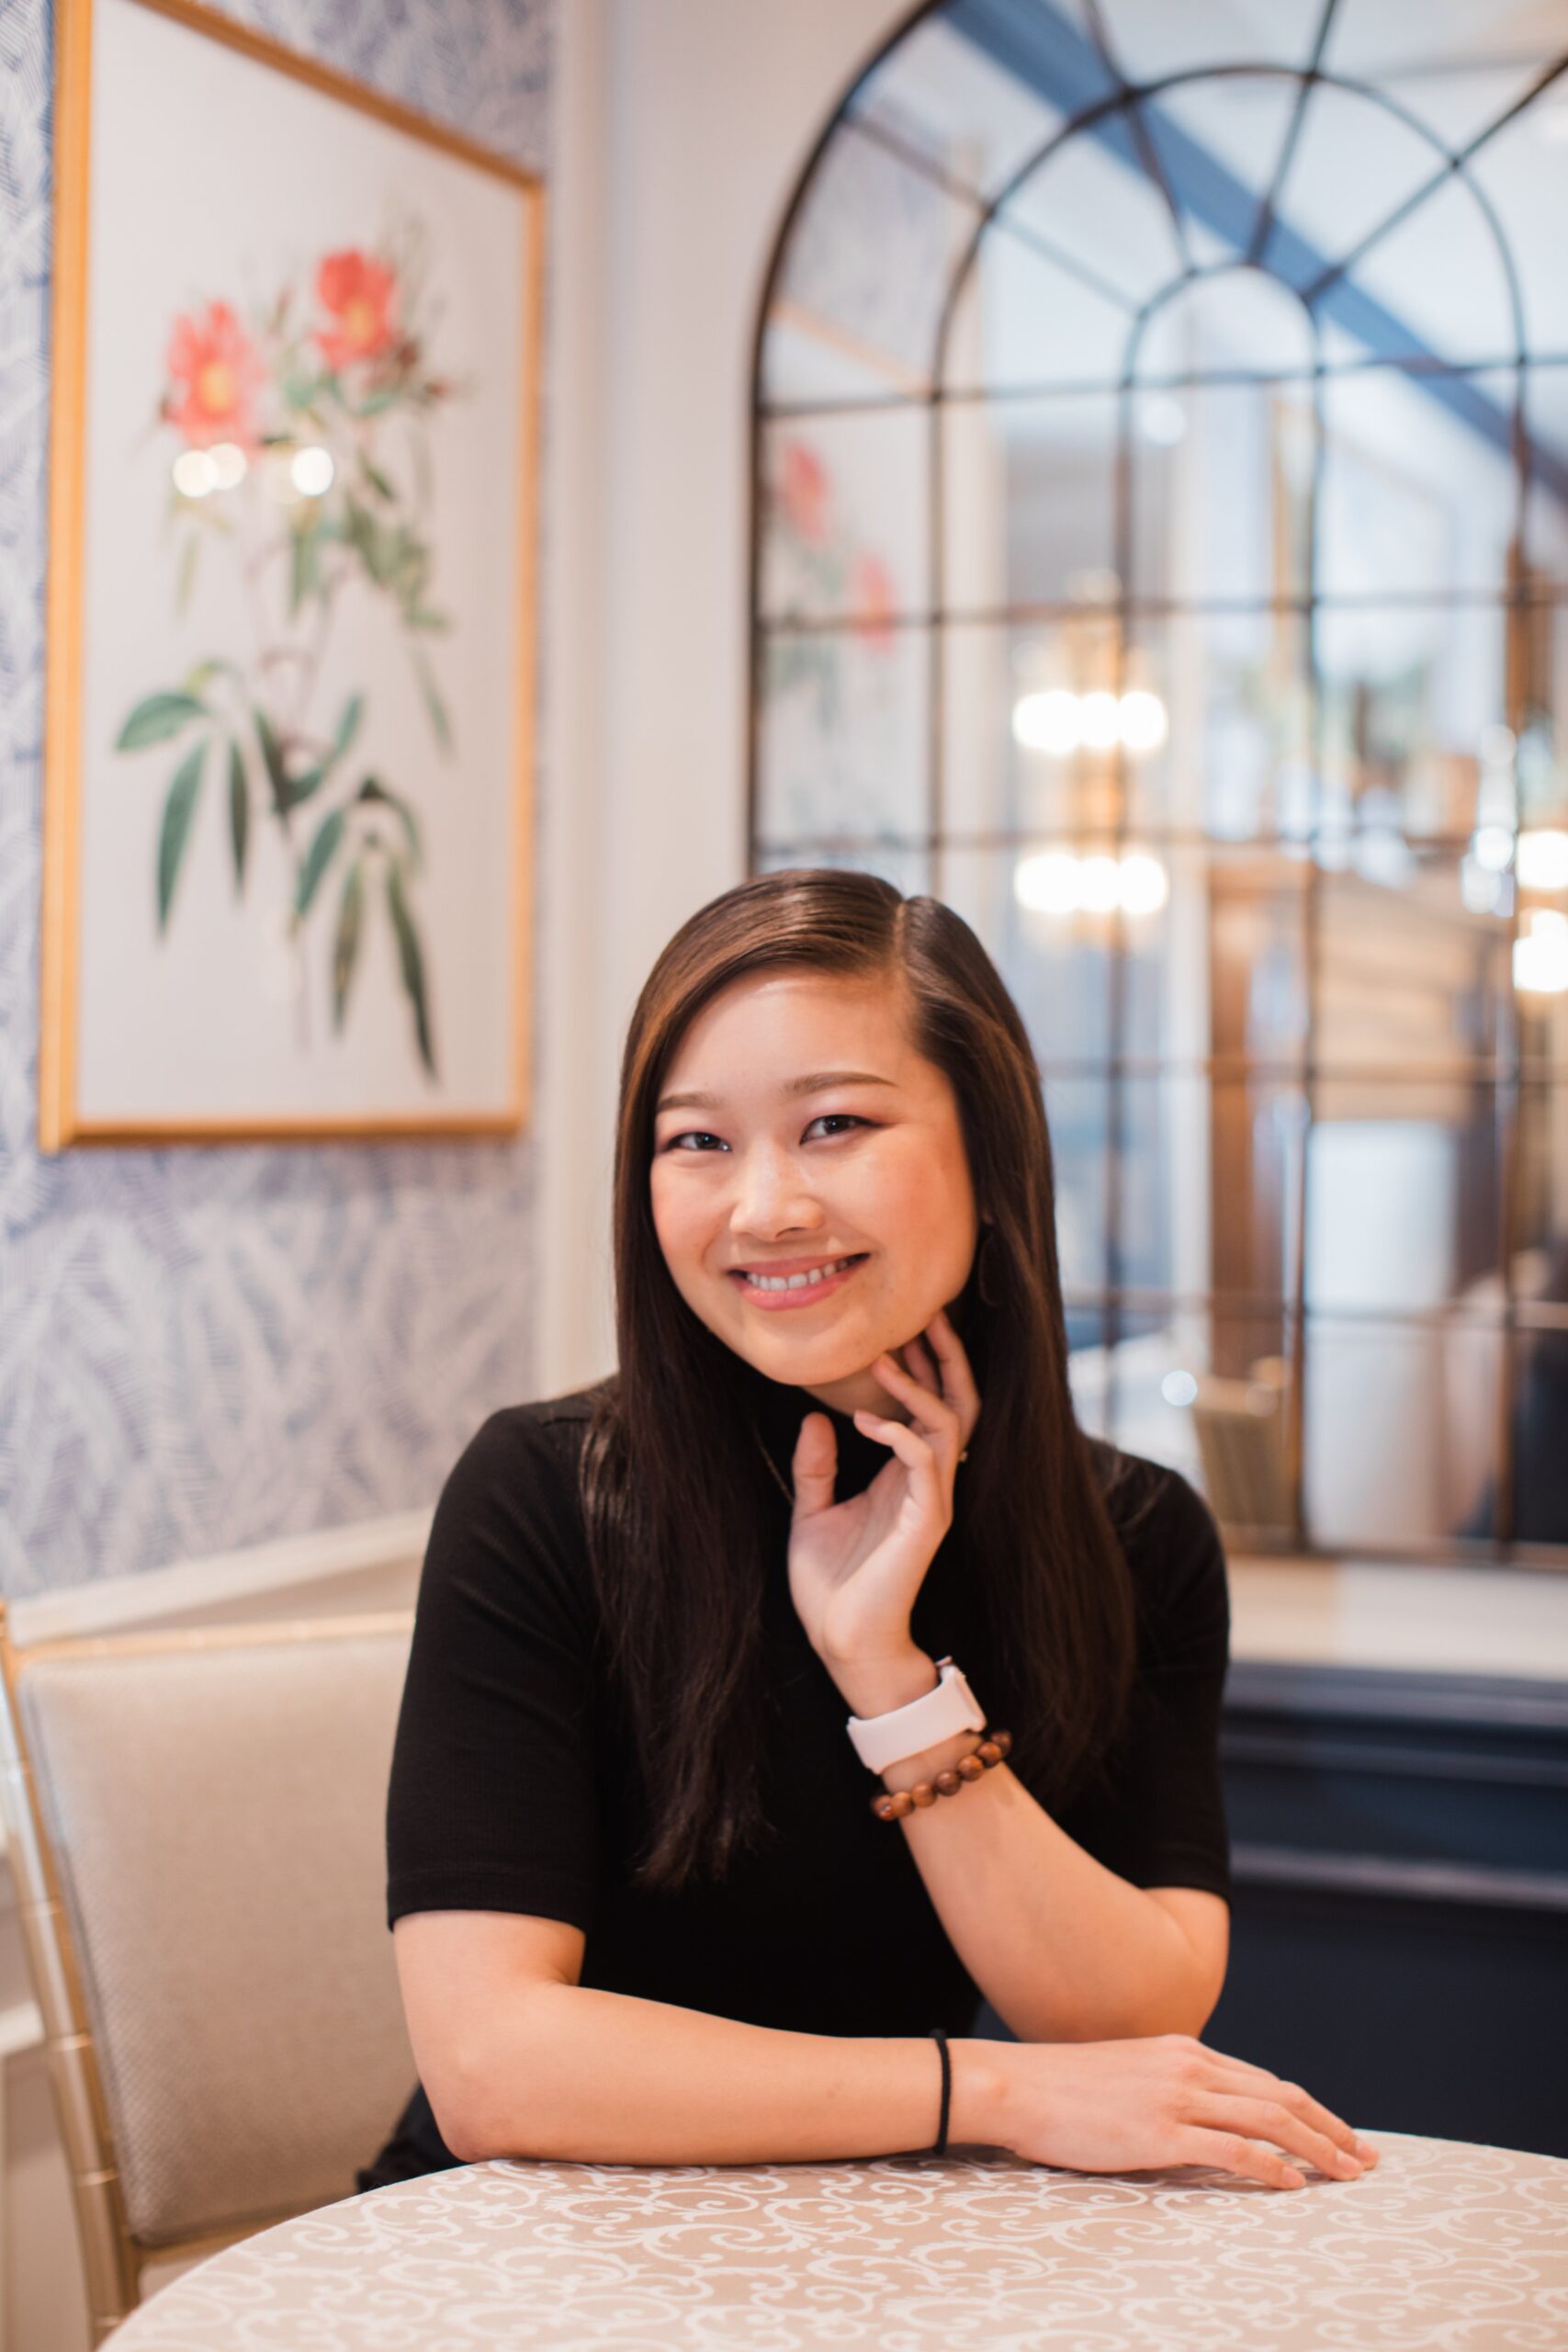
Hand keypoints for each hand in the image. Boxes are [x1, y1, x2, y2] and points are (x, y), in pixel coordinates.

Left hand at [786, 1307, 980, 1687]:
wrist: (841, 1642)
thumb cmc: (830, 1587)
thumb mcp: (811, 1511)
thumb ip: (816, 1466)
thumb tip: (816, 1418)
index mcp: (903, 1477)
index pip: (928, 1407)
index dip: (922, 1366)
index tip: (901, 1326)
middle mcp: (926, 1482)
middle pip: (957, 1404)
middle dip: (946, 1359)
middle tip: (926, 1314)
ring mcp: (932, 1501)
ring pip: (948, 1425)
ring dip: (917, 1387)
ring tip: (883, 1359)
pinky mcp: (928, 1522)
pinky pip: (927, 1464)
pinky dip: (899, 1434)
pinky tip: (866, 1422)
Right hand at [971, 2033, 1379, 2190]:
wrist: (1019, 2085)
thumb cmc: (1066, 2087)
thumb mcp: (1130, 2072)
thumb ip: (1171, 2085)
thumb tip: (1205, 2116)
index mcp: (1184, 2049)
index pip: (1266, 2080)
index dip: (1311, 2108)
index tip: (1341, 2134)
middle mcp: (1189, 2065)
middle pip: (1281, 2096)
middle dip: (1331, 2128)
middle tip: (1366, 2158)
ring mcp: (1176, 2097)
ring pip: (1268, 2120)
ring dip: (1316, 2149)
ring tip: (1346, 2174)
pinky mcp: (1160, 2132)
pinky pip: (1231, 2149)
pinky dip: (1270, 2167)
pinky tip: (1292, 2184)